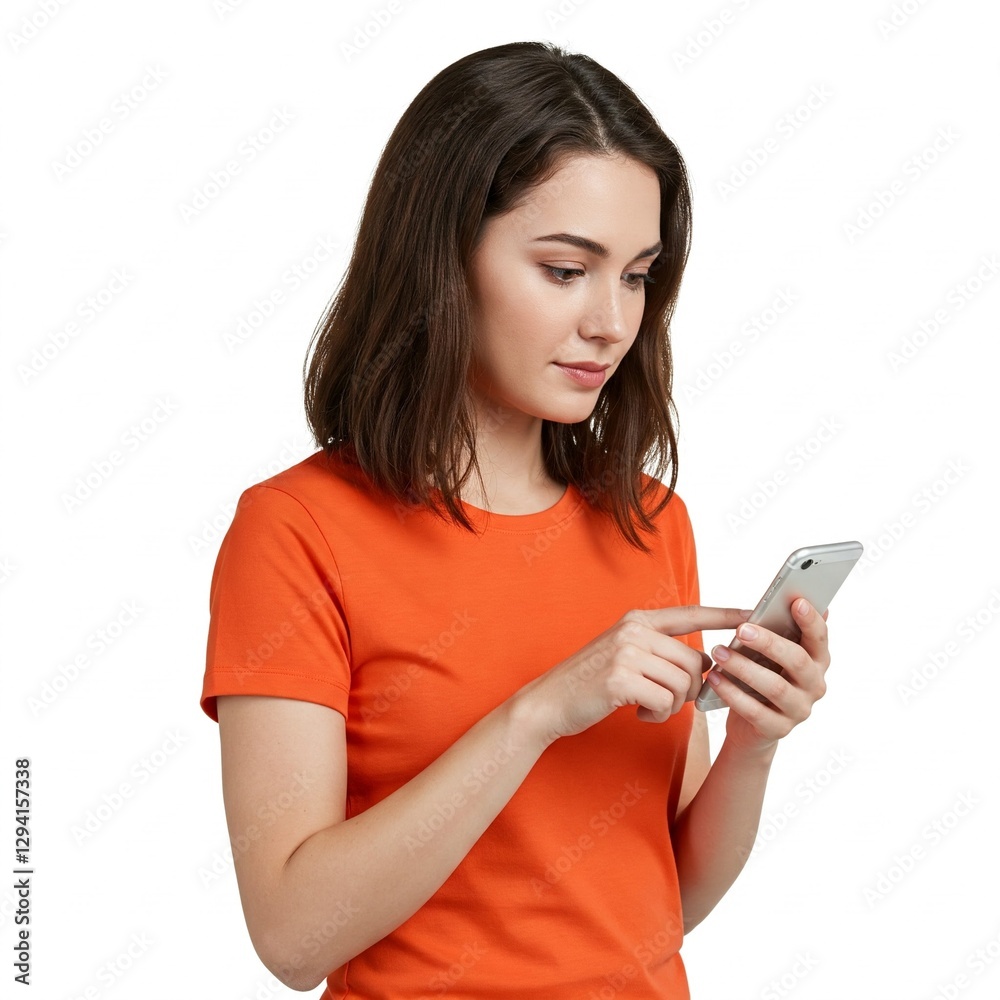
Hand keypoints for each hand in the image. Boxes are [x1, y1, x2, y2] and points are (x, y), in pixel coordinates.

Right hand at [517, 605, 751, 746]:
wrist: (550, 702)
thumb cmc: (592, 683)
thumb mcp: (626, 655)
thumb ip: (661, 651)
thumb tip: (705, 661)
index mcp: (637, 619)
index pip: (691, 613)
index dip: (725, 615)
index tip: (753, 614)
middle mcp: (633, 630)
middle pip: (694, 661)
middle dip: (690, 688)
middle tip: (667, 700)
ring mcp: (626, 652)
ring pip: (683, 683)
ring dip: (672, 704)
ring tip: (647, 706)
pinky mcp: (621, 679)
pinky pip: (665, 701)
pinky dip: (658, 715)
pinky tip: (638, 714)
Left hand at [705, 598, 830, 753]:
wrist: (752, 726)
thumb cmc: (762, 677)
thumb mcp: (771, 655)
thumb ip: (779, 632)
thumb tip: (787, 599)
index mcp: (816, 662)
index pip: (820, 639)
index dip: (811, 621)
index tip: (796, 602)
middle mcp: (814, 686)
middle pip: (797, 660)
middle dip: (769, 642)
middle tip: (741, 628)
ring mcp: (799, 710)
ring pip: (775, 686)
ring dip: (744, 667)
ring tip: (718, 651)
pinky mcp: (778, 729)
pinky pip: (754, 711)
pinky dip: (732, 693)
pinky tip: (715, 678)